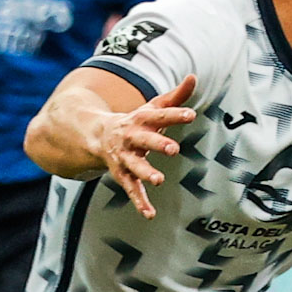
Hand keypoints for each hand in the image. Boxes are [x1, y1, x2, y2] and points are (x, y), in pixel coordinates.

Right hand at [94, 74, 197, 218]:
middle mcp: (131, 138)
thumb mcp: (153, 107)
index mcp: (141, 120)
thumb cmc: (136, 122)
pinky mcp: (123, 175)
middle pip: (145, 140)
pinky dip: (140, 202)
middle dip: (157, 144)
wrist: (98, 136)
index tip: (190, 114)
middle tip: (173, 149)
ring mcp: (125, 157)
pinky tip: (149, 214)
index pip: (160, 115)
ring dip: (146, 173)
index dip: (174, 115)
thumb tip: (194, 76)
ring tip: (159, 180)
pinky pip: (131, 190)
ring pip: (135, 166)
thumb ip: (175, 96)